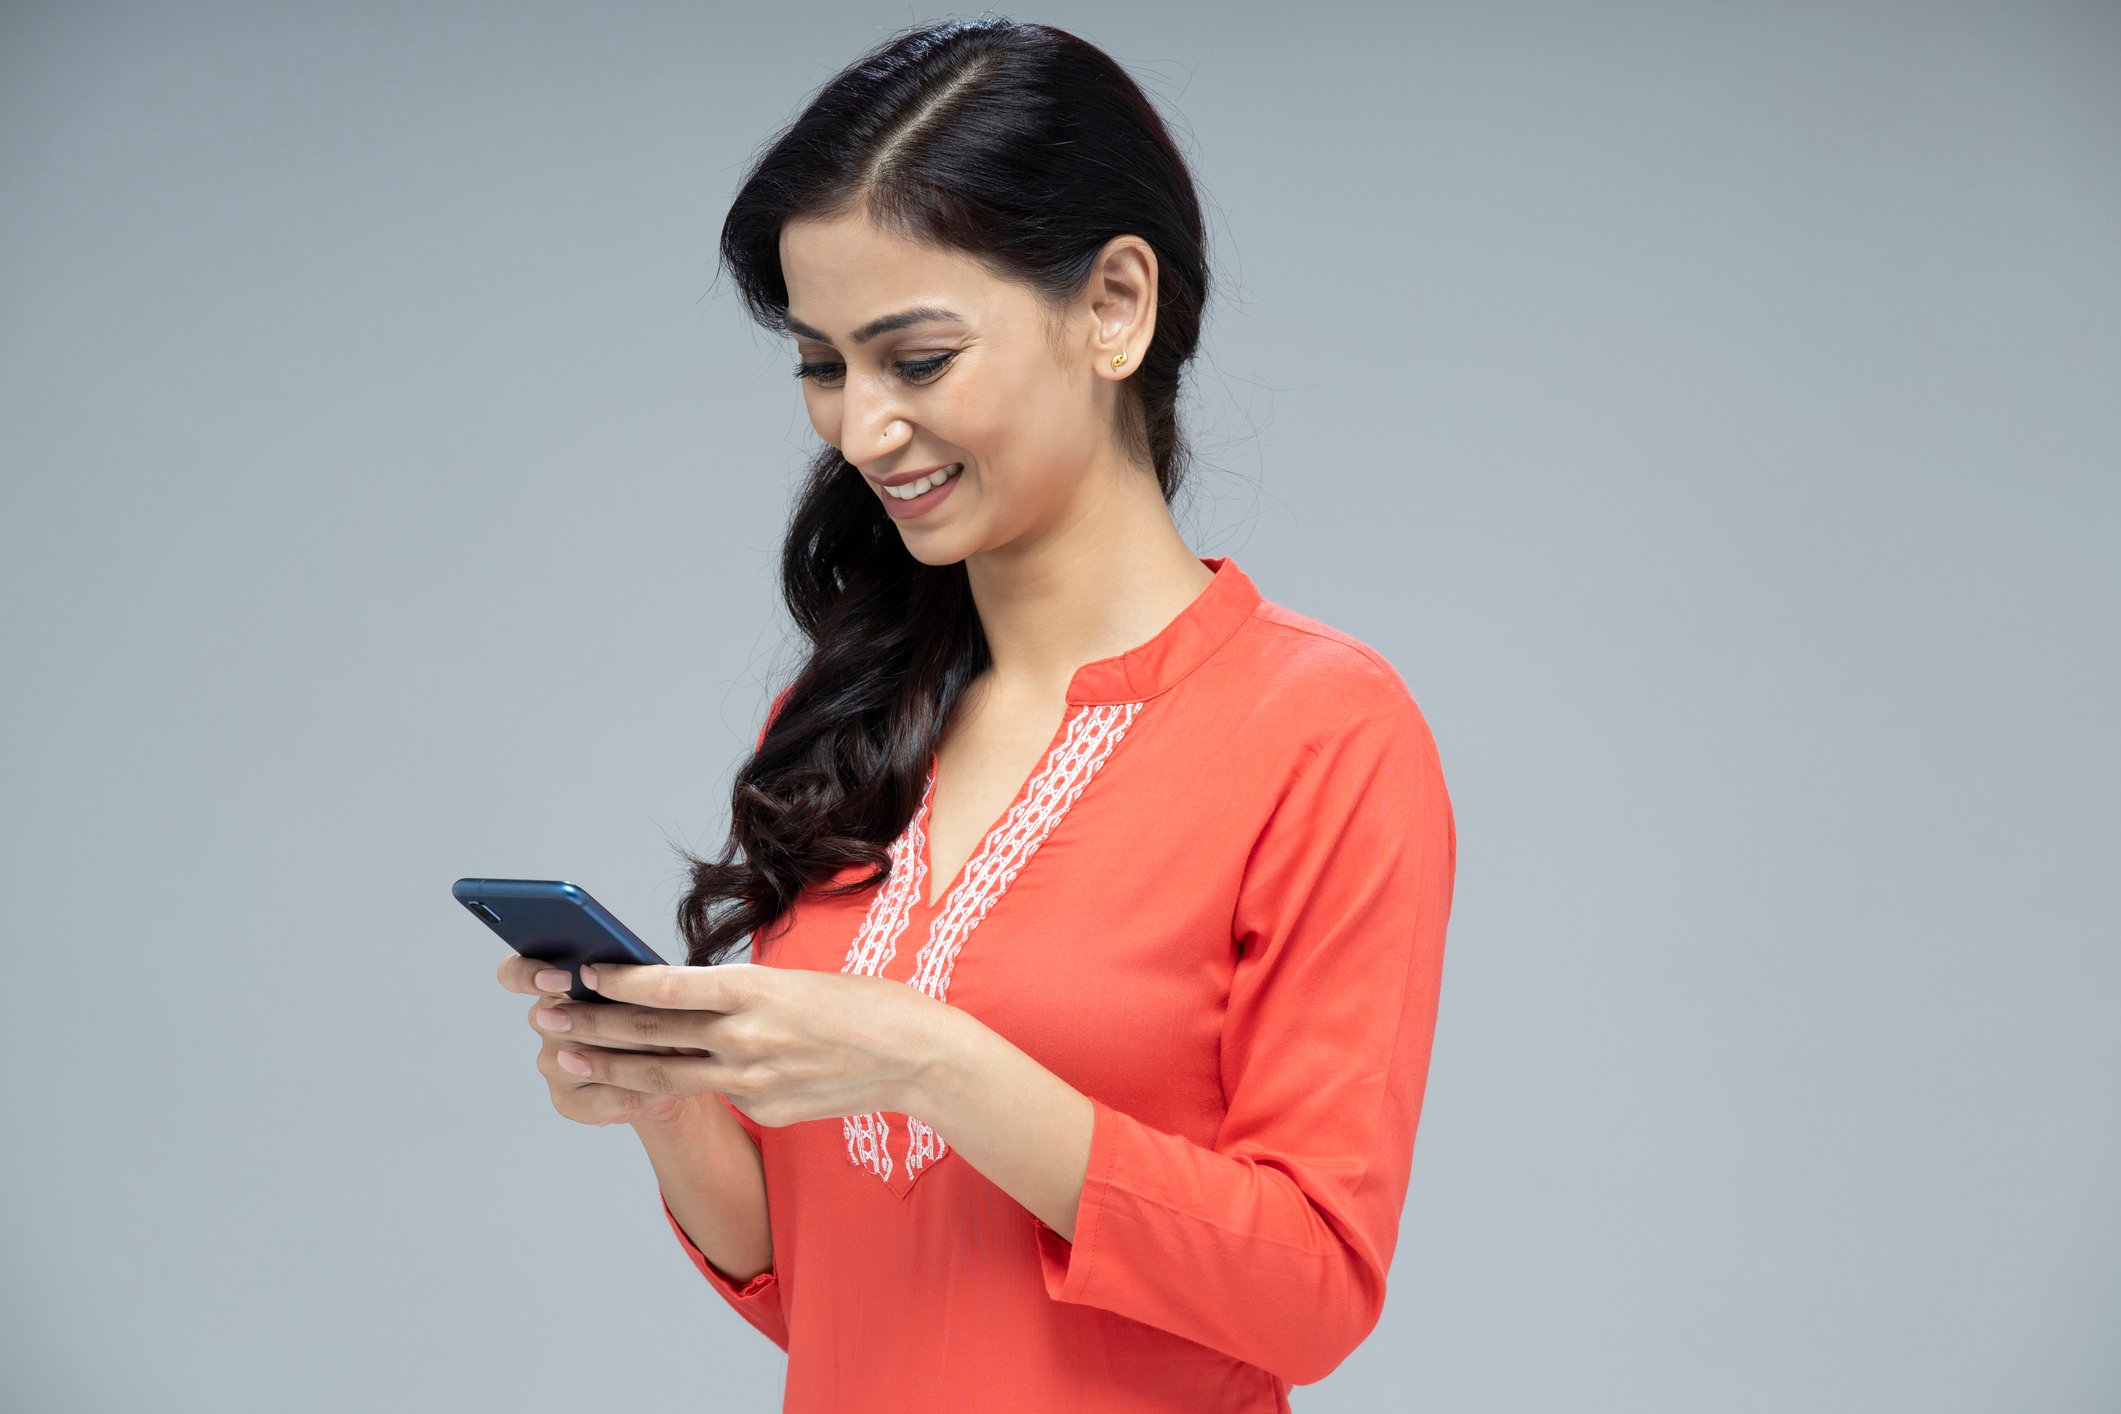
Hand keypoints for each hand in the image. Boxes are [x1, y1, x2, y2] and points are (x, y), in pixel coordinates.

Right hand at [497, 955, 723, 1126]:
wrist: (677, 1064)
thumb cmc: (663, 1010)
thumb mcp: (652, 983)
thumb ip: (632, 972)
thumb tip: (630, 971)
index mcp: (556, 983)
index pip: (515, 974)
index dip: (529, 976)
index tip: (562, 979)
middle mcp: (546, 1022)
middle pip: (557, 1020)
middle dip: (609, 1022)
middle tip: (648, 1020)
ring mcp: (553, 1064)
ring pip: (583, 1060)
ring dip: (632, 1057)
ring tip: (674, 1052)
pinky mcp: (568, 1101)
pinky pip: (604, 1098)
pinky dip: (640, 1093)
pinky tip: (667, 1088)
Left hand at [498, 955, 950, 1130]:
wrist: (917, 1058)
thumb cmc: (862, 1005)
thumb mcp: (797, 982)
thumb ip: (741, 997)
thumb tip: (684, 1003)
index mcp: (758, 990)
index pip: (671, 986)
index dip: (620, 982)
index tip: (582, 972)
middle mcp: (749, 1036)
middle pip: (654, 1033)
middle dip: (593, 1023)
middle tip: (546, 1013)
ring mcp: (754, 1080)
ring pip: (665, 1073)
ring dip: (610, 1063)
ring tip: (565, 1053)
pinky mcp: (764, 1109)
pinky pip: (710, 1095)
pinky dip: (670, 1085)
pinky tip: (637, 1079)